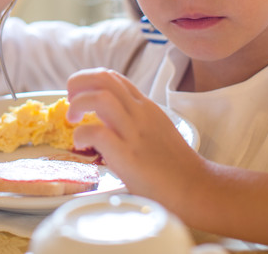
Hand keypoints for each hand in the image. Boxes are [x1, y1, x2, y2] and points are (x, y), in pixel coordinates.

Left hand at [67, 69, 205, 211]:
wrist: (197, 189)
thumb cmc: (175, 166)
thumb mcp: (156, 130)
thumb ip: (135, 120)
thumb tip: (106, 120)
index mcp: (146, 106)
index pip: (113, 77)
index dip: (89, 79)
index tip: (78, 94)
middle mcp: (140, 113)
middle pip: (104, 77)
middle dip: (78, 82)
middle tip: (70, 101)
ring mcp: (135, 132)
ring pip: (101, 97)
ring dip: (78, 103)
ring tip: (72, 119)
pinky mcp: (129, 155)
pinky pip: (97, 133)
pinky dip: (81, 135)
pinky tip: (81, 145)